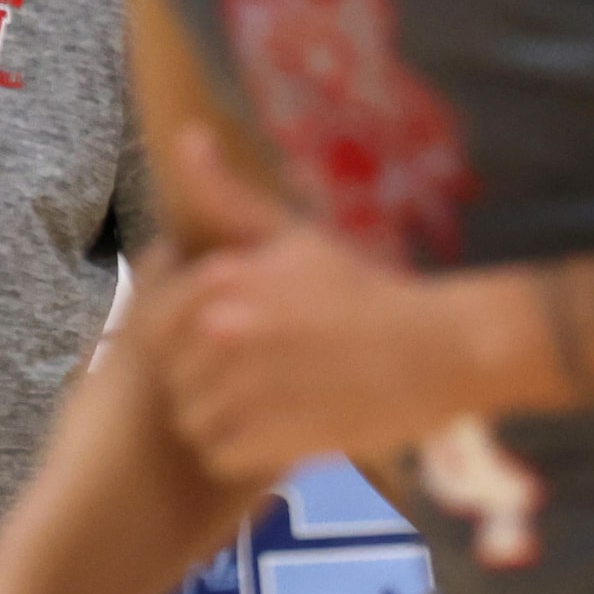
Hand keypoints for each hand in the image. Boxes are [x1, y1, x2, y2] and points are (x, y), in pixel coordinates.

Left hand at [154, 128, 502, 485]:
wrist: (441, 347)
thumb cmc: (365, 290)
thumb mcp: (294, 235)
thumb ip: (229, 197)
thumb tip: (185, 135)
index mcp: (223, 280)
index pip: (152, 330)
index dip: (186, 342)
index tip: (230, 346)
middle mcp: (228, 330)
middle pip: (171, 380)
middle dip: (205, 385)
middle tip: (258, 381)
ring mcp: (251, 387)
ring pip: (191, 423)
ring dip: (223, 424)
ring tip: (270, 409)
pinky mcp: (277, 438)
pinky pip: (220, 457)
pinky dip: (245, 456)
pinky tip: (281, 435)